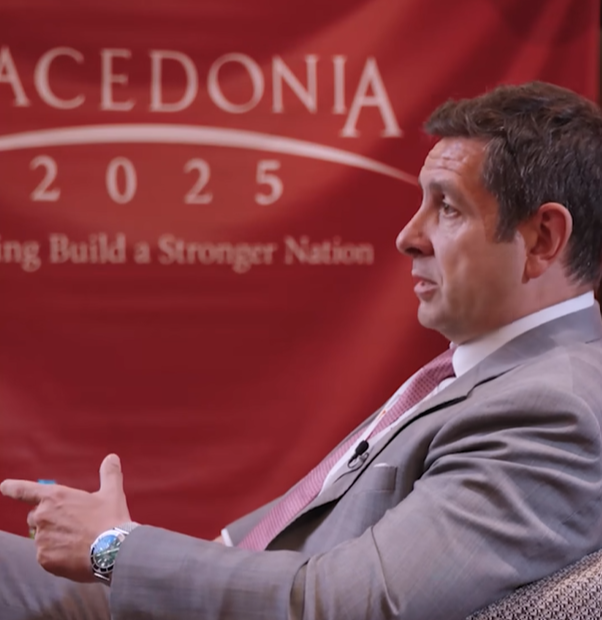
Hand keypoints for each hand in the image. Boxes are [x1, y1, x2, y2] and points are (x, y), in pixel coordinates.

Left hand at [0, 453, 130, 581]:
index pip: (26, 490)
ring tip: (78, 541)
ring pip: (42, 537)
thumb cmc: (111, 519)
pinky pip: (45, 556)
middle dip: (49, 519)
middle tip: (72, 524)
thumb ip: (109, 473)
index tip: (4, 486)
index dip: (13, 487)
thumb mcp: (112, 493)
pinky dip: (57, 555)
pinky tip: (75, 554)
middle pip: (36, 516)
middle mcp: (43, 516)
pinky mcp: (43, 559)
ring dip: (54, 537)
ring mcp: (41, 539)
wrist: (113, 551)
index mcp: (56, 496)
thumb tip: (112, 458)